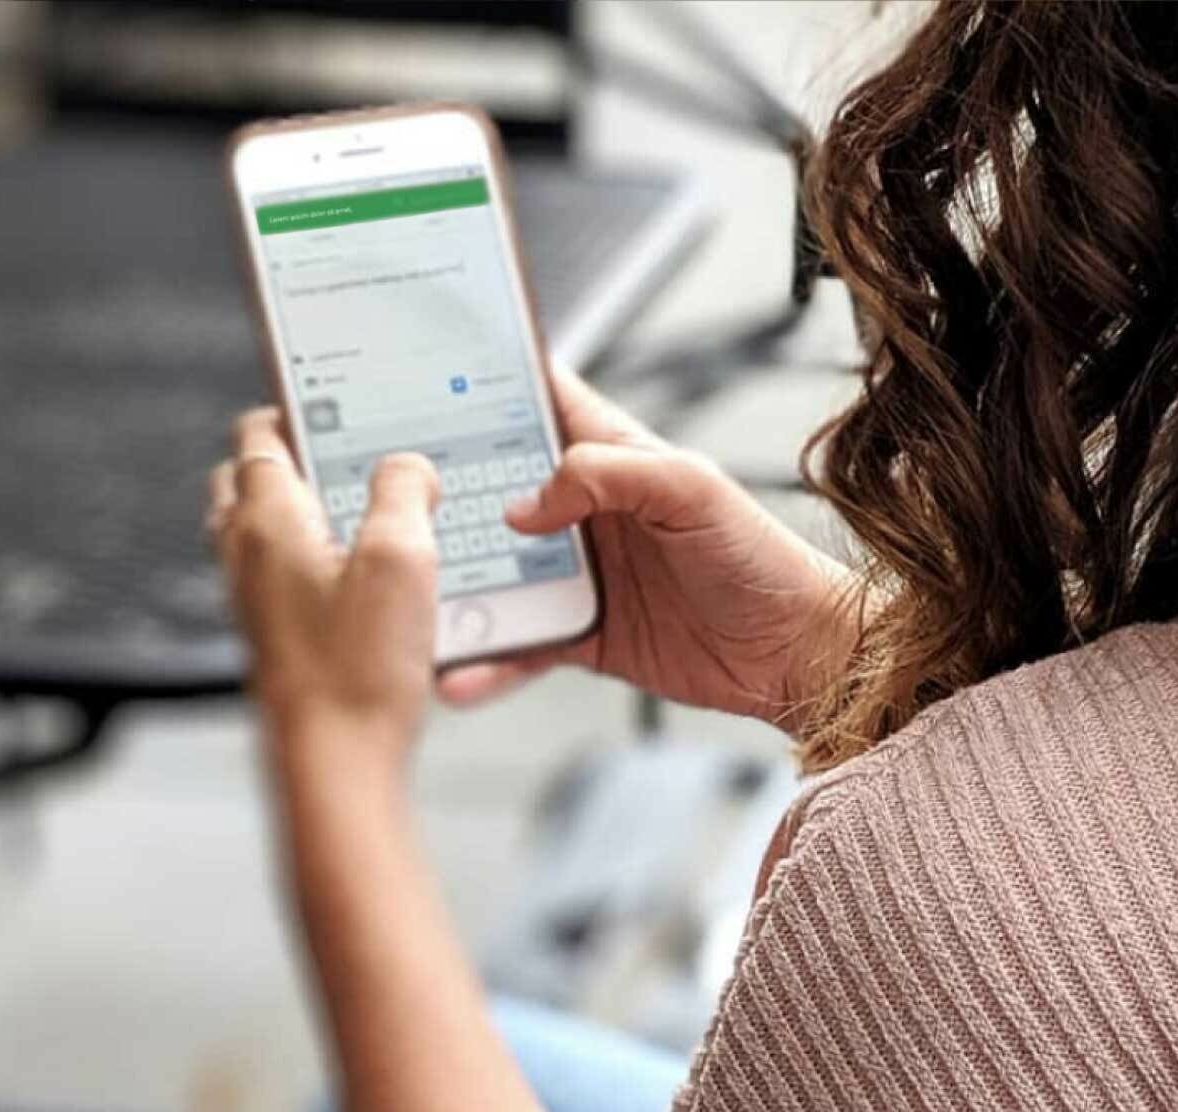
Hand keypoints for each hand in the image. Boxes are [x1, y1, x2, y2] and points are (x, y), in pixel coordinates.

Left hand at [209, 408, 441, 785]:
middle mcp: (246, 558)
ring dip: (302, 513)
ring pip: (260, 532)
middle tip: (344, 454)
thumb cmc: (356, 673)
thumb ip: (404, 493)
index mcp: (267, 521)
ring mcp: (253, 603)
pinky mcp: (274, 641)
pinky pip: (280, 580)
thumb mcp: (401, 559)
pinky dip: (310, 562)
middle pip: (246, 481)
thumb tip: (407, 467)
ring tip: (363, 516)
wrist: (333, 767)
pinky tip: (363, 584)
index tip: (328, 400)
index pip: (258, 436)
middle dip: (291, 459)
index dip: (293, 408)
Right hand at [439, 366, 855, 731]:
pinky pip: (520, 645)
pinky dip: (487, 660)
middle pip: (496, 488)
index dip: (487, 384)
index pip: (540, 401)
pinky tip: (457, 672)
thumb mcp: (691, 489)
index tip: (420, 374)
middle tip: (382, 496)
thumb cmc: (761, 557)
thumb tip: (526, 503)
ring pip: (497, 571)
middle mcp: (586, 511)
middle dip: (443, 490)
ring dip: (455, 583)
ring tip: (405, 594)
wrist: (795, 653)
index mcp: (612, 455)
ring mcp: (580, 575)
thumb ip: (608, 474)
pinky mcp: (582, 636)